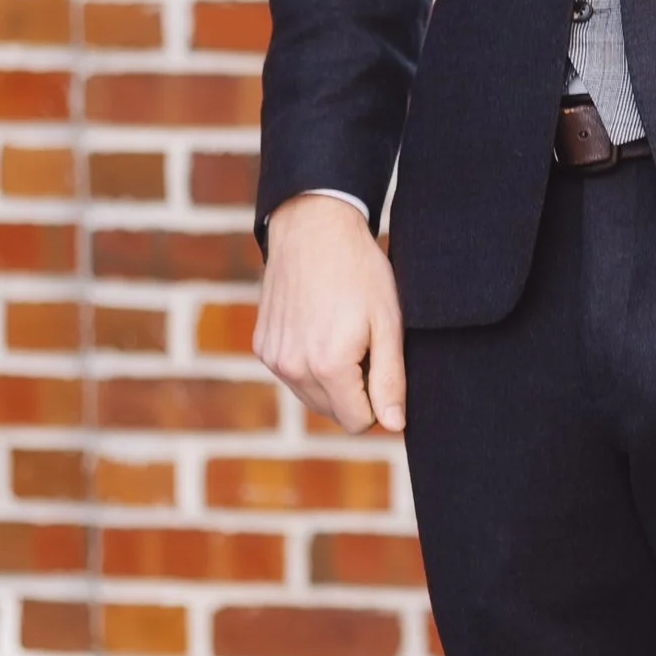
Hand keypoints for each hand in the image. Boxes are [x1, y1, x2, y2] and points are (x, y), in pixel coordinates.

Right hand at [254, 192, 406, 436]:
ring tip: (343, 334)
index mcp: (328, 366)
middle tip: (365, 346)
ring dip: (331, 380)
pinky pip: (292, 374)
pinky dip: (308, 362)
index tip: (383, 367)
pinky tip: (319, 326)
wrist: (313, 229)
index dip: (379, 402)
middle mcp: (292, 368)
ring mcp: (272, 357)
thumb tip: (394, 425)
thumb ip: (390, 380)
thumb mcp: (388, 324)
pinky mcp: (262, 345)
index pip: (358, 422)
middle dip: (355, 392)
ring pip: (311, 397)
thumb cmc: (360, 272)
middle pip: (333, 413)